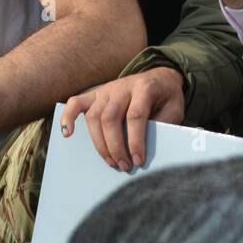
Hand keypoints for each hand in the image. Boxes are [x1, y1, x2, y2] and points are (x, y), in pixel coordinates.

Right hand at [60, 67, 184, 171]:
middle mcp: (123, 86)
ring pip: (94, 116)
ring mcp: (107, 89)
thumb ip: (163, 125)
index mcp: (145, 87)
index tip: (137, 160)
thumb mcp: (174, 109)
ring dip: (100, 143)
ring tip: (111, 162)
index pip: (135, 115)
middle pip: (111, 117)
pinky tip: (68, 134)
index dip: (135, 140)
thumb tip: (147, 148)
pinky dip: (68, 117)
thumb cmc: (166, 98)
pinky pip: (76, 102)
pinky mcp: (96, 94)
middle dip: (116, 146)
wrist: (160, 77)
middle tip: (124, 166)